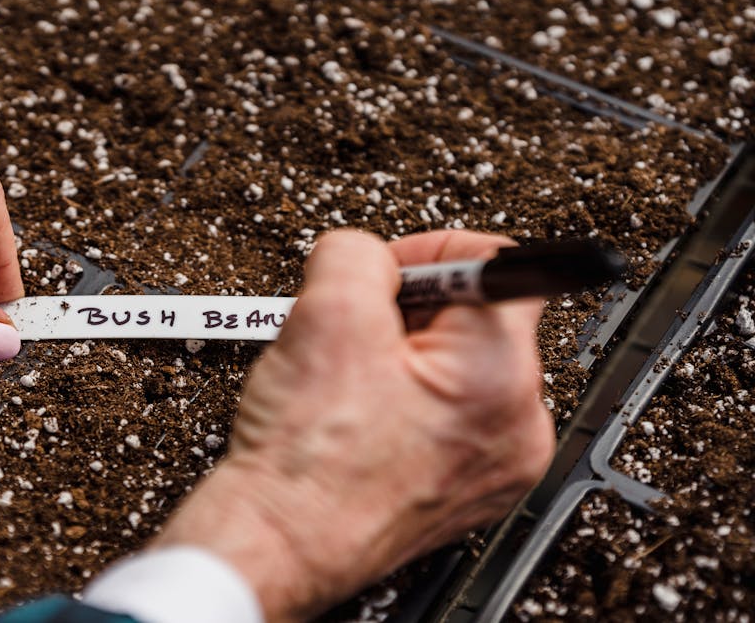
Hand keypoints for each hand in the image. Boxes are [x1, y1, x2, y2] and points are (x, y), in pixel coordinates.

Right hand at [156, 230, 553, 621]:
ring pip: (456, 367)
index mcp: (500, 374)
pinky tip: (360, 415)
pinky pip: (448, 416)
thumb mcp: (322, 315)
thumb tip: (371, 253)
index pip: (495, 263)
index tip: (388, 269)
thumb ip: (357, 252)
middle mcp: (517, 424)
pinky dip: (405, 402)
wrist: (276, 542)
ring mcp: (496, 463)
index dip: (427, 251)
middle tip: (351, 334)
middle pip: (473, 318)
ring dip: (400, 357)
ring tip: (348, 383)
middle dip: (406, 311)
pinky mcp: (468, 487)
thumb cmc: (304, 460)